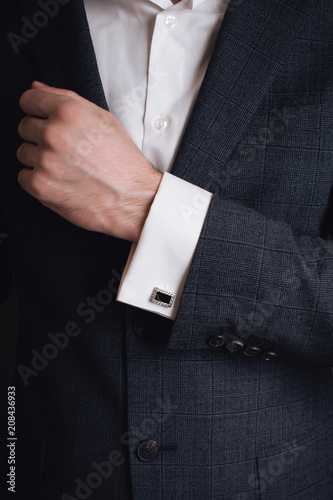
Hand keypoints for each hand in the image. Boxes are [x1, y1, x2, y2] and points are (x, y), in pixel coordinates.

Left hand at [17, 81, 161, 241]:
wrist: (133, 200)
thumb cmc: (122, 162)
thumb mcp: (104, 120)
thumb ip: (67, 99)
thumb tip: (36, 87)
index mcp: (69, 112)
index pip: (29, 100)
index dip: (37, 110)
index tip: (45, 120)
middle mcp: (54, 134)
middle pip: (24, 127)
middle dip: (40, 136)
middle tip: (65, 150)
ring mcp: (45, 161)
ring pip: (23, 153)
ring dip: (39, 160)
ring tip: (66, 168)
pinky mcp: (40, 185)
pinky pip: (23, 177)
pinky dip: (38, 180)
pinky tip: (61, 182)